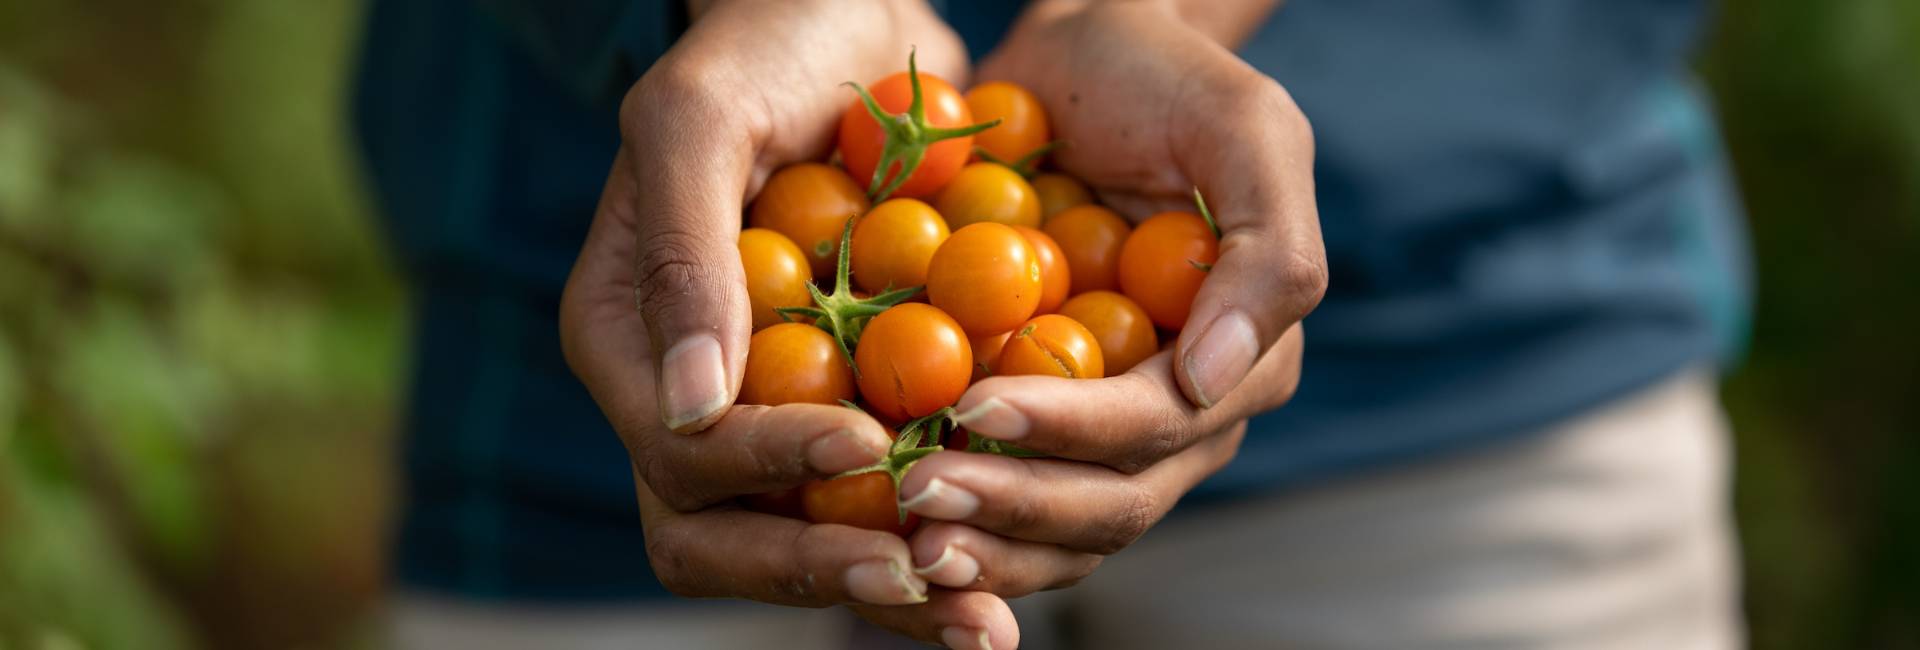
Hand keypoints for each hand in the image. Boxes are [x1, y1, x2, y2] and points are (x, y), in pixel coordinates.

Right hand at [560, 1, 1016, 645]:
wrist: (847, 19)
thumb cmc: (763, 46)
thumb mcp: (702, 119)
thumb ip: (684, 255)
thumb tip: (689, 403)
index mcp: (629, 340)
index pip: (676, 456)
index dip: (764, 470)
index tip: (865, 446)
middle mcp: (688, 397)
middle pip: (721, 539)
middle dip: (819, 571)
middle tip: (923, 578)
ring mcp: (765, 413)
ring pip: (801, 546)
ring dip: (887, 590)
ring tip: (982, 620)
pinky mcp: (842, 408)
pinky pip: (875, 507)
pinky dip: (935, 544)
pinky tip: (1010, 571)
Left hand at [857, 0, 1326, 617]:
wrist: (1082, 62)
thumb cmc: (1165, 81)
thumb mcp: (1245, 130)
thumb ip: (1270, 251)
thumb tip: (1213, 378)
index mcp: (1246, 360)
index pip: (1160, 425)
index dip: (1070, 431)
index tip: (975, 406)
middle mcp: (1186, 415)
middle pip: (1109, 500)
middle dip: (1014, 505)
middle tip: (917, 489)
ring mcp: (1110, 430)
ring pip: (1061, 529)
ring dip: (984, 540)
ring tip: (901, 535)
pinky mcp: (1042, 424)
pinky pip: (1009, 495)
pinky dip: (961, 519)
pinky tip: (886, 520)